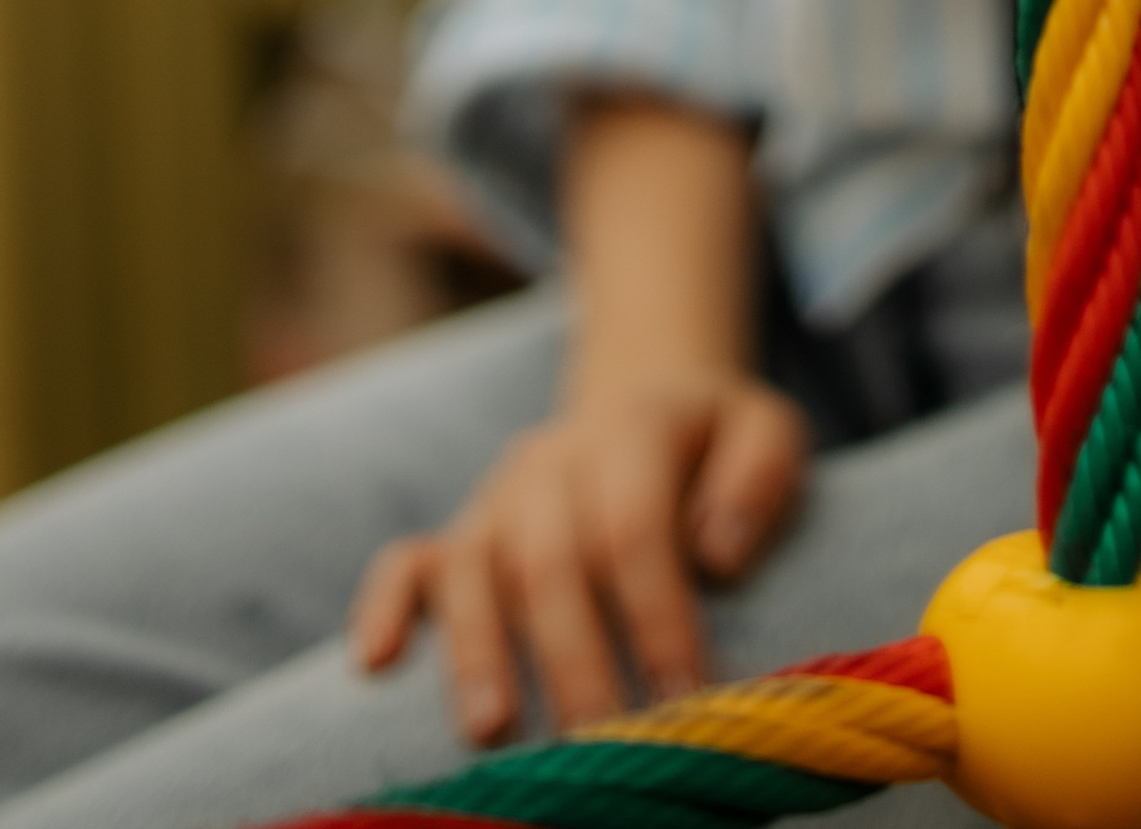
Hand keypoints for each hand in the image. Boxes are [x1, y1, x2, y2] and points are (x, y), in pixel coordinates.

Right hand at [348, 370, 808, 741]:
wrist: (648, 397)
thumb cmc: (716, 444)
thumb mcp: (766, 431)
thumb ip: (758, 478)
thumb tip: (718, 555)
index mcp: (632, 428)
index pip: (633, 529)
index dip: (656, 616)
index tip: (683, 696)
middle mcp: (553, 459)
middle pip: (550, 561)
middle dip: (574, 659)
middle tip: (598, 743)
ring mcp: (499, 496)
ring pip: (473, 566)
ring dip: (478, 648)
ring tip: (490, 728)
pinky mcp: (462, 529)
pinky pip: (406, 560)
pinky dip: (383, 606)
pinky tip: (374, 663)